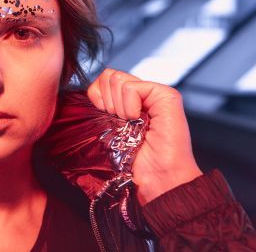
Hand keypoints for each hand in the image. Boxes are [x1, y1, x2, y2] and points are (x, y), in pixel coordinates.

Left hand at [87, 68, 201, 204]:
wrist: (157, 179)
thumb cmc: (133, 163)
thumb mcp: (108, 131)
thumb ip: (102, 108)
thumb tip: (89, 93)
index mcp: (129, 102)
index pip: (103, 80)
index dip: (96, 97)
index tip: (105, 117)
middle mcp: (142, 95)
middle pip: (108, 75)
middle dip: (105, 100)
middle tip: (118, 122)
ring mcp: (155, 93)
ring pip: (116, 78)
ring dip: (117, 107)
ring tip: (130, 124)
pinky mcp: (166, 95)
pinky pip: (131, 87)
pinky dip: (129, 106)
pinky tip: (138, 120)